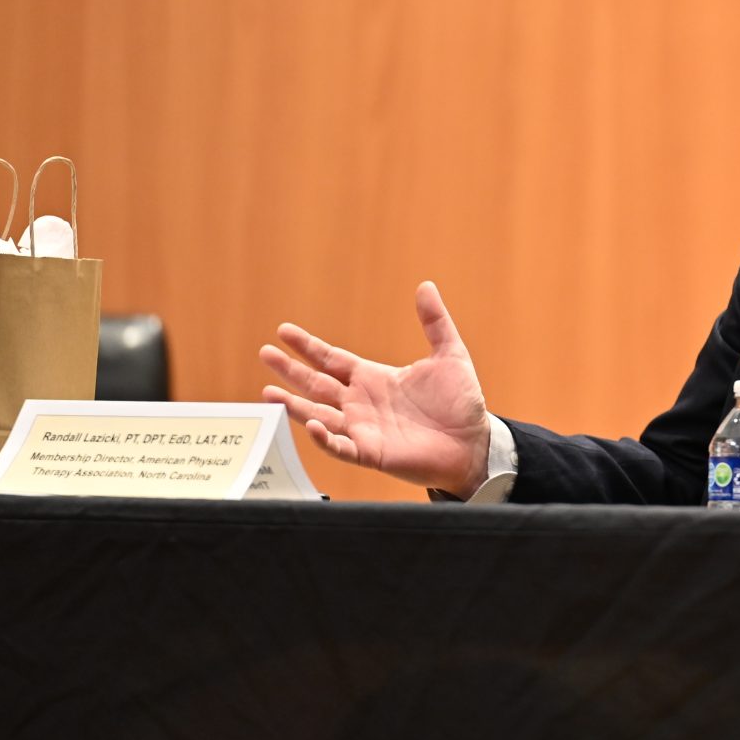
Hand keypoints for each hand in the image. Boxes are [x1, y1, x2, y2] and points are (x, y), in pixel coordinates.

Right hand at [261, 281, 490, 494]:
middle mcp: (361, 402)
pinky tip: (310, 424)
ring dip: (294, 406)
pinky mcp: (371, 453)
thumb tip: (426, 286)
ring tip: (267, 395)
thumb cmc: (460, 403)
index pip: (331, 359)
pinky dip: (324, 438)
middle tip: (265, 354)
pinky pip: (341, 447)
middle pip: (316, 384)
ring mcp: (363, 429)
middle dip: (290, 370)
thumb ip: (435, 322)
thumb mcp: (449, 355)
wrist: (474, 443)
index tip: (283, 331)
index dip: (308, 346)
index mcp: (373, 378)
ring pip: (319, 415)